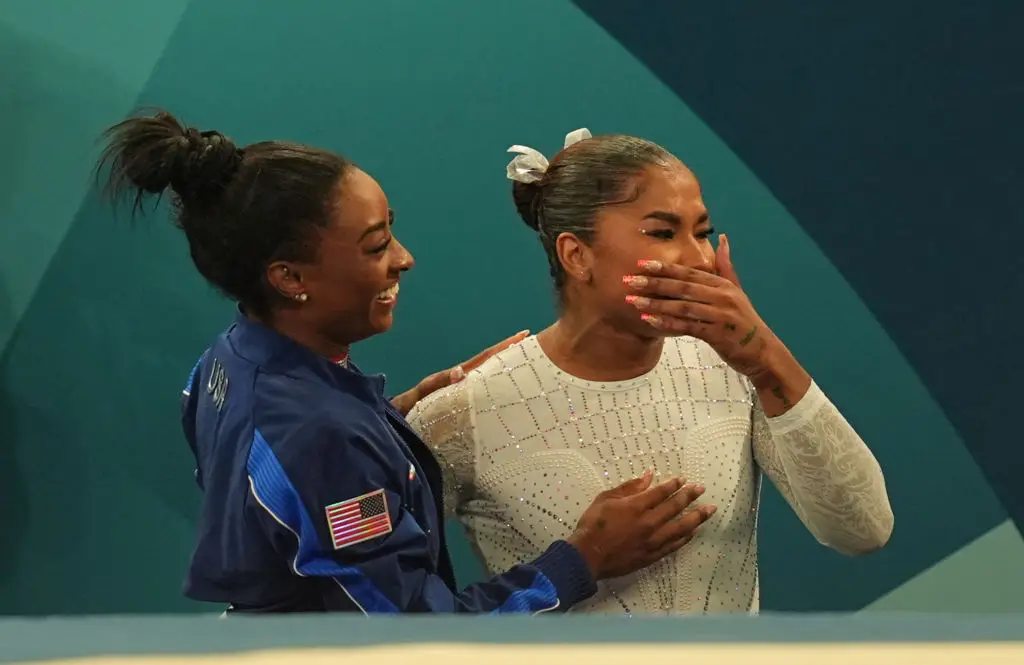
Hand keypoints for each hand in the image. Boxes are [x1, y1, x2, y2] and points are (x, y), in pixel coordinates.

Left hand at [390, 330, 529, 415]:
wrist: (400, 421)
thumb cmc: (409, 407)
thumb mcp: (422, 392)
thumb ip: (437, 382)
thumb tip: (460, 372)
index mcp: (458, 376)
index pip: (484, 358)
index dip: (502, 348)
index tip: (522, 336)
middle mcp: (465, 383)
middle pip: (492, 364)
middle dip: (511, 353)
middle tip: (533, 344)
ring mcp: (466, 395)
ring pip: (491, 379)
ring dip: (509, 370)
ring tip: (530, 364)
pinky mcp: (465, 410)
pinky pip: (486, 398)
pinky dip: (500, 391)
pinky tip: (514, 394)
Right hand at [567, 469, 715, 579]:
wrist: (588, 556)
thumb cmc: (593, 524)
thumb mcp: (606, 498)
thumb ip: (630, 487)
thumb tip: (648, 475)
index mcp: (636, 506)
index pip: (661, 492)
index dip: (674, 484)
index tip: (683, 480)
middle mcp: (649, 523)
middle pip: (675, 507)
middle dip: (690, 496)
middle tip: (702, 489)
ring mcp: (653, 541)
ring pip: (681, 527)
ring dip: (697, 517)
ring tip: (709, 510)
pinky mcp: (652, 555)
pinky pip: (674, 545)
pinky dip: (686, 537)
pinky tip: (694, 531)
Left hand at [624, 234, 778, 377]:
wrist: (762, 351)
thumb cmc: (744, 321)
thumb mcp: (737, 290)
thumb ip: (725, 266)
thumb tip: (722, 237)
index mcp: (723, 285)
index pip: (689, 273)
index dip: (665, 268)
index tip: (642, 264)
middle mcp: (722, 296)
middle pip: (683, 287)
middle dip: (654, 283)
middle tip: (629, 280)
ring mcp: (720, 315)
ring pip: (682, 306)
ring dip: (655, 303)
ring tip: (633, 300)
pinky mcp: (717, 334)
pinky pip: (687, 326)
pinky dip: (667, 323)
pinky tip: (649, 320)